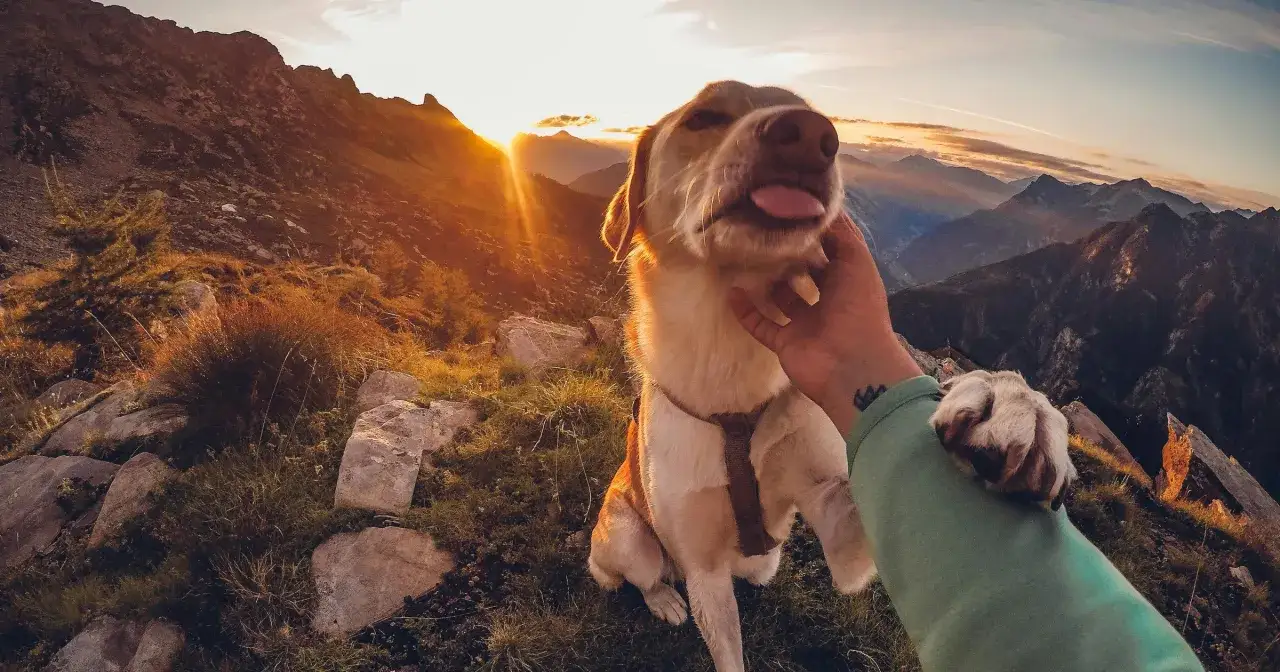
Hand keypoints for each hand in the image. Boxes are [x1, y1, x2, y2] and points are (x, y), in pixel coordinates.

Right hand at [729, 212, 920, 434]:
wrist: (853, 366)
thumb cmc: (859, 308)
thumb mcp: (856, 261)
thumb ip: (841, 233)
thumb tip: (822, 207)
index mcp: (849, 282)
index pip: (830, 253)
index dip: (814, 236)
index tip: (790, 214)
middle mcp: (828, 302)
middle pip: (804, 275)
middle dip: (788, 258)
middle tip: (762, 234)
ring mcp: (806, 324)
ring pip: (781, 299)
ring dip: (766, 283)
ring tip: (745, 258)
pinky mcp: (786, 343)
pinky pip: (762, 325)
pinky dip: (747, 311)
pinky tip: (732, 292)